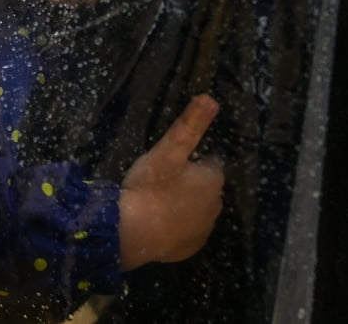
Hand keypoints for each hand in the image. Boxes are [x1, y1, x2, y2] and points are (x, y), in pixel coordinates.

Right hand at [117, 94, 224, 269]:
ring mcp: (203, 231)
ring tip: (157, 199)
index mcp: (213, 181)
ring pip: (196, 210)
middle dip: (189, 182)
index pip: (211, 164)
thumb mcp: (168, 150)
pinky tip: (157, 220)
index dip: (192, 160)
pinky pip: (185, 232)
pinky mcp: (189, 249)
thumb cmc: (150, 187)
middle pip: (205, 188)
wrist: (131, 233)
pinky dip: (175, 226)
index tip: (172, 160)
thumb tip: (211, 98)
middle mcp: (215, 207)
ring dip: (183, 204)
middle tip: (161, 179)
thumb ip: (190, 124)